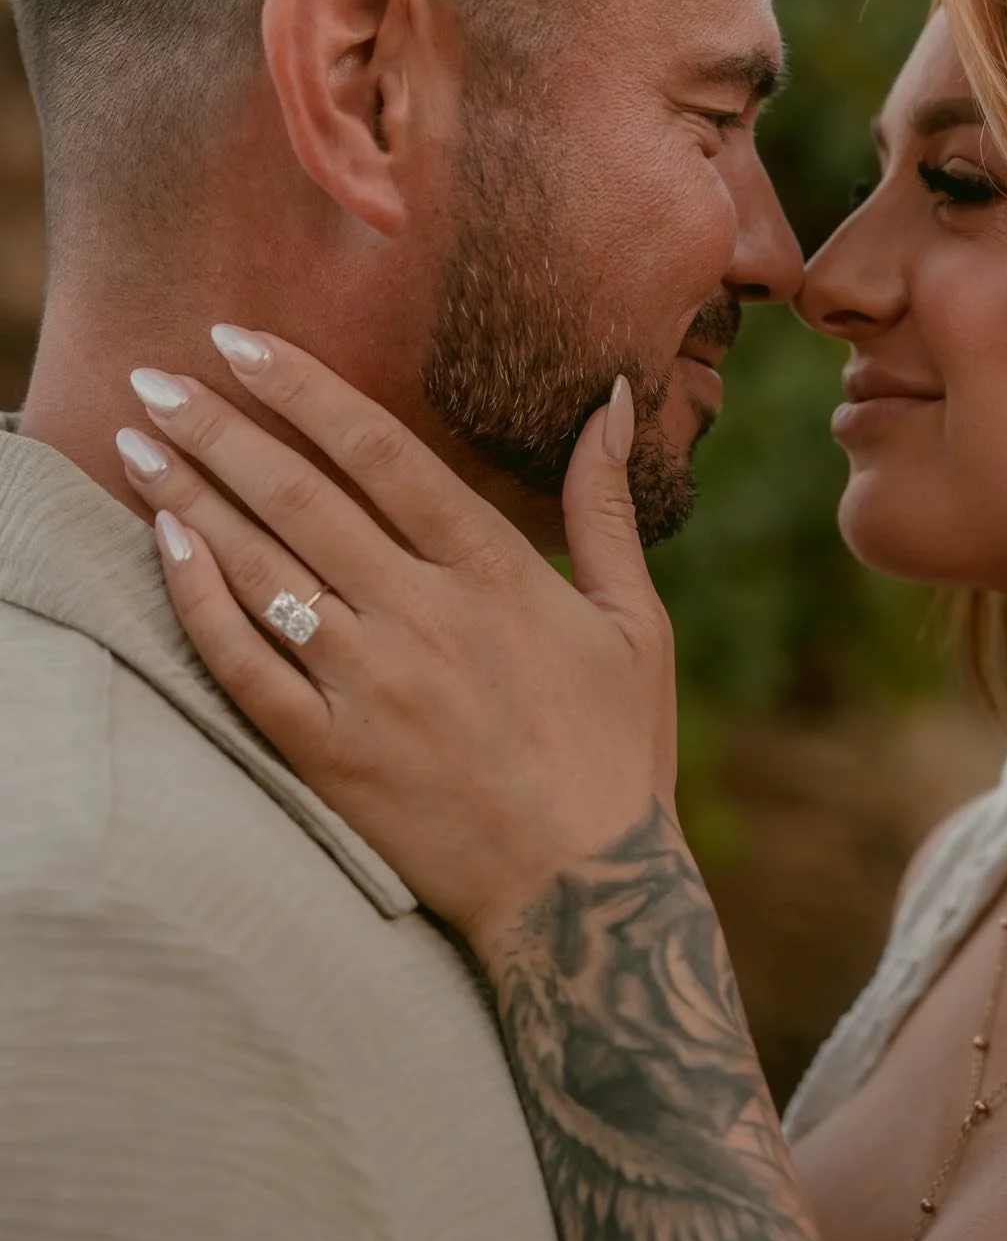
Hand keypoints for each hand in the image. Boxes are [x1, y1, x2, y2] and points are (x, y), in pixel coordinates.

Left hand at [117, 329, 678, 958]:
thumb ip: (604, 504)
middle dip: (219, 427)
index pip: (381, 452)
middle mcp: (425, 618)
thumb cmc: (619, 752)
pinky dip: (198, 599)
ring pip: (262, 569)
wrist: (585, 899)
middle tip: (154, 376)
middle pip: (301, 497)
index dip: (304, 388)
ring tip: (135, 441)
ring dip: (189, 496)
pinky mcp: (330, 756)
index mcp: (497, 573)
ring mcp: (371, 688)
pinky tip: (163, 543)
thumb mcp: (636, 621)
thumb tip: (613, 397)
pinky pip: (244, 665)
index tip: (242, 341)